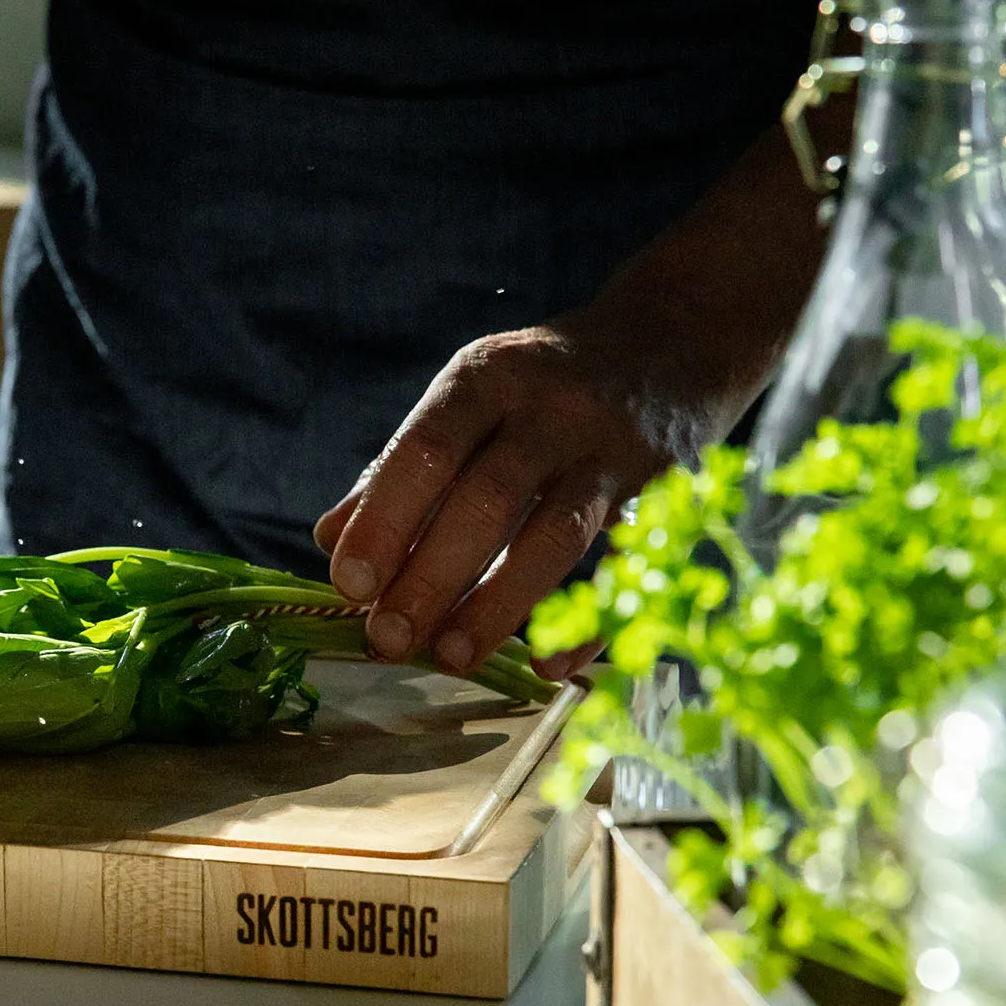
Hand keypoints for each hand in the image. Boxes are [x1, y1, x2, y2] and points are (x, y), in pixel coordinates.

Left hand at [315, 321, 739, 682]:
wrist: (674, 340)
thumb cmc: (545, 384)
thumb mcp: (471, 396)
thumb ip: (402, 466)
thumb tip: (331, 537)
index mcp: (488, 378)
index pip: (426, 451)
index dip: (385, 520)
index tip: (348, 584)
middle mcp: (552, 407)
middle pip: (488, 500)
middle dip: (431, 576)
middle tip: (387, 638)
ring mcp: (613, 449)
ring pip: (555, 535)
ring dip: (497, 603)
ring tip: (450, 656)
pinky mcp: (666, 493)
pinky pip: (627, 568)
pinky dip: (588, 622)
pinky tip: (546, 666)